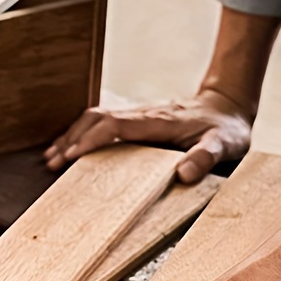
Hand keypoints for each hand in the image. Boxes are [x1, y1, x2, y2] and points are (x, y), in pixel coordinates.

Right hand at [44, 87, 253, 183]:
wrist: (228, 106)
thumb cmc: (227, 129)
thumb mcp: (225, 145)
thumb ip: (207, 157)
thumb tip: (184, 174)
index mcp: (160, 122)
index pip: (116, 126)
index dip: (93, 140)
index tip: (73, 157)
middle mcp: (144, 115)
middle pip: (97, 119)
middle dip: (72, 139)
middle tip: (52, 162)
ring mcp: (140, 116)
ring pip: (97, 119)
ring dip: (73, 135)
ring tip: (52, 157)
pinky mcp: (140, 120)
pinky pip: (105, 123)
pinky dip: (84, 133)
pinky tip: (73, 148)